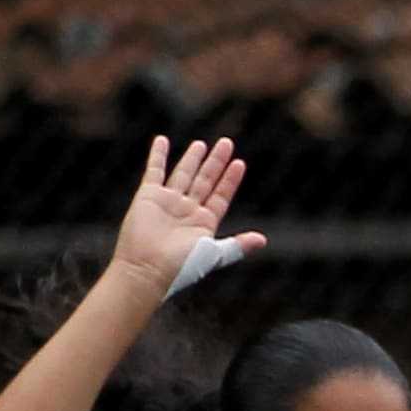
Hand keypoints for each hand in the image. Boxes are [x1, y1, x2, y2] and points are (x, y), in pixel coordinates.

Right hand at [111, 136, 261, 297]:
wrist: (148, 269)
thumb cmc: (182, 266)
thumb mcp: (215, 254)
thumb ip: (238, 245)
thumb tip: (263, 240)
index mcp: (205, 222)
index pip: (221, 195)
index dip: (230, 180)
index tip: (239, 163)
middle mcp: (188, 210)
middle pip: (205, 180)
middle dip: (216, 162)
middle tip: (226, 143)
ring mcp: (168, 201)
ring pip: (183, 174)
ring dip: (193, 158)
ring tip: (202, 144)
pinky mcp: (148, 196)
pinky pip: (154, 171)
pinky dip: (157, 155)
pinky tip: (162, 141)